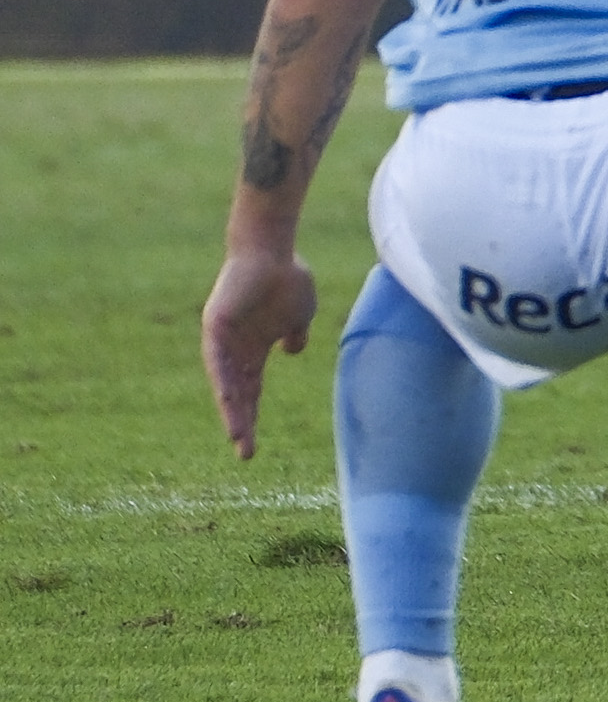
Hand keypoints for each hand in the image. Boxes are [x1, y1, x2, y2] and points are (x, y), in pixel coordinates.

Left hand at [203, 244, 318, 459]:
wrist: (271, 249)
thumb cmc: (286, 277)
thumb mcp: (300, 312)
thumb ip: (295, 332)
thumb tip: (293, 349)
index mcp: (255, 350)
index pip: (251, 392)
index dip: (252, 418)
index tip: (252, 447)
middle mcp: (235, 351)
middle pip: (237, 395)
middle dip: (242, 423)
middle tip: (245, 452)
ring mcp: (223, 341)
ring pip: (225, 383)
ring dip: (232, 409)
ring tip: (236, 434)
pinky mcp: (214, 327)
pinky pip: (217, 360)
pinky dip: (223, 379)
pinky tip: (229, 399)